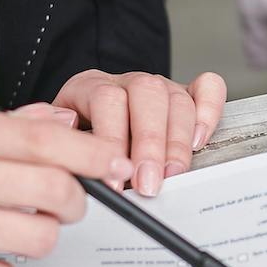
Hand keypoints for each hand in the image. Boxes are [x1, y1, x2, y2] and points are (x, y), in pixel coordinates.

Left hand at [51, 70, 226, 196]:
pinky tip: (199, 141)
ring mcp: (160, 86)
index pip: (106, 101)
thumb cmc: (75, 139)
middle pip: (146, 95)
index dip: (112, 141)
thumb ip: (62, 145)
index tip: (114, 180)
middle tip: (147, 184)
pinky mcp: (186, 94)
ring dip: (177, 142)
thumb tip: (77, 159)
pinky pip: (208, 88)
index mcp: (90, 86)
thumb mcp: (57, 141)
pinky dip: (209, 112)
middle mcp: (127, 82)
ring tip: (171, 175)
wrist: (86, 125)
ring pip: (177, 99)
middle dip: (150, 145)